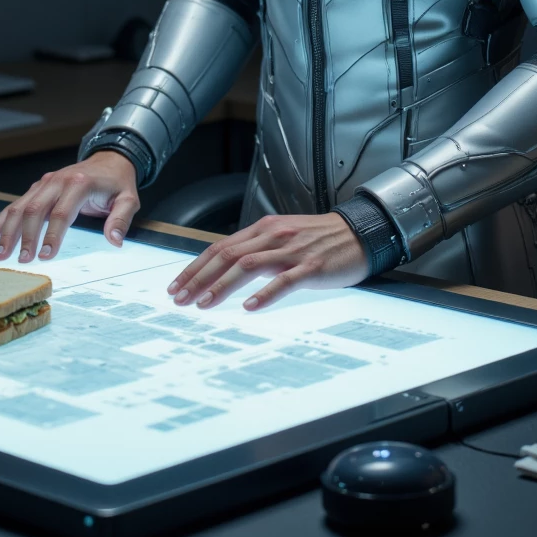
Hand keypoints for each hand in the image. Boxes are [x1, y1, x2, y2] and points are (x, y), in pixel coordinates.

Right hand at [0, 152, 139, 262]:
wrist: (109, 159)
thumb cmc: (117, 183)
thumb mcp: (128, 199)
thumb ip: (121, 219)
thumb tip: (114, 241)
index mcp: (79, 184)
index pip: (61, 212)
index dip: (52, 235)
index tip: (46, 257)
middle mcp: (57, 181)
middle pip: (34, 210)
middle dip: (24, 237)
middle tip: (19, 261)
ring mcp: (44, 184)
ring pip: (18, 207)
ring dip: (5, 232)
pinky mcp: (36, 189)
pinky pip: (14, 206)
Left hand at [167, 212, 367, 311]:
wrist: (359, 233)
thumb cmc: (320, 239)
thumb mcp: (283, 236)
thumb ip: (257, 248)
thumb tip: (225, 266)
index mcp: (263, 229)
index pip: (220, 247)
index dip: (196, 267)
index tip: (177, 285)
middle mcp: (273, 236)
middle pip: (227, 255)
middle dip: (199, 278)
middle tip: (179, 299)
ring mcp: (292, 251)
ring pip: (248, 266)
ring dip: (222, 286)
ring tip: (204, 304)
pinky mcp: (311, 266)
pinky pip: (283, 281)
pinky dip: (264, 294)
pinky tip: (250, 307)